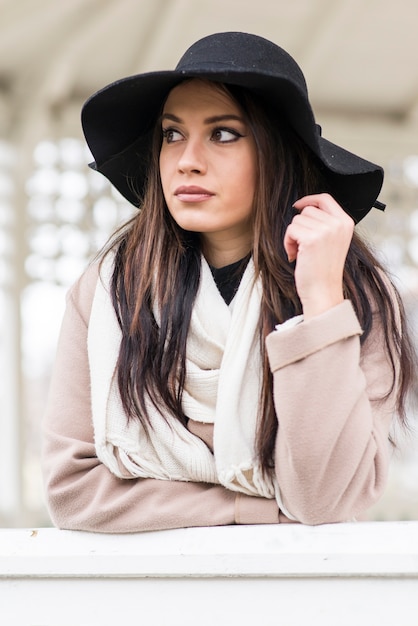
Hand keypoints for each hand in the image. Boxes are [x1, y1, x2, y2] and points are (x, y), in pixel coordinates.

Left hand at [283, 193, 353, 318]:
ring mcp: (326, 230)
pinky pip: (291, 230)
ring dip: (293, 236)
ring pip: (297, 220)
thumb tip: (305, 208)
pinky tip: (295, 255)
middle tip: (303, 246)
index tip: (298, 206)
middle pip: (307, 211)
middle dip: (300, 227)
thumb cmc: (324, 270)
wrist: (323, 291)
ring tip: (301, 253)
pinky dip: (288, 242)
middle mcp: (338, 224)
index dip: (309, 200)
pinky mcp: (311, 238)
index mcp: (346, 223)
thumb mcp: (333, 241)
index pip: (325, 198)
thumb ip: (326, 224)